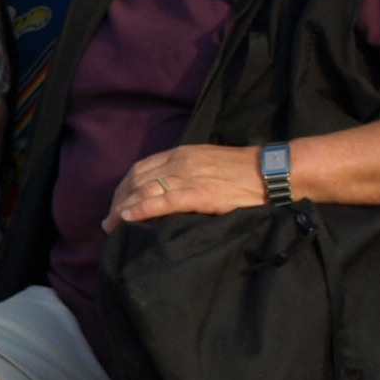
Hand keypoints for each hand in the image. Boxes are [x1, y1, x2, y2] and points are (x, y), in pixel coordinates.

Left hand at [105, 143, 265, 229]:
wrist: (271, 171)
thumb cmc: (244, 171)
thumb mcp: (208, 163)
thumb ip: (187, 172)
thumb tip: (170, 189)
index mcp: (181, 153)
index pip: (141, 168)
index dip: (124, 187)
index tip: (116, 203)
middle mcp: (179, 162)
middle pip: (136, 179)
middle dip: (118, 200)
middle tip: (108, 221)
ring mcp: (188, 177)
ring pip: (144, 190)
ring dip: (122, 209)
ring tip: (111, 226)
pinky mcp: (200, 193)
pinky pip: (163, 201)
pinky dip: (141, 209)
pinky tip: (127, 219)